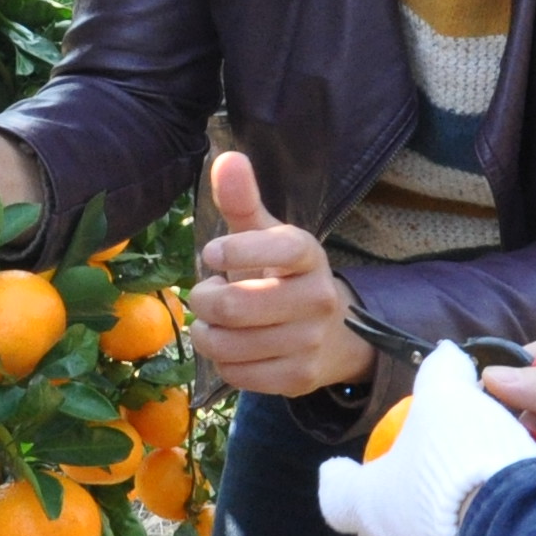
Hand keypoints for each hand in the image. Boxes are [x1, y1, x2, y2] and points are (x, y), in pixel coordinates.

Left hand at [191, 152, 375, 395]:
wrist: (331, 335)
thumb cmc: (282, 276)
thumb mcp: (265, 235)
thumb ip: (243, 200)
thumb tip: (227, 158)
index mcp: (307, 255)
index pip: (281, 249)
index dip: (239, 251)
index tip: (212, 254)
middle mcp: (317, 297)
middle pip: (236, 306)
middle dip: (204, 300)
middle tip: (206, 295)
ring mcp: (311, 341)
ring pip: (230, 345)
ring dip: (208, 334)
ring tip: (217, 323)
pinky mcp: (300, 377)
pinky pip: (237, 374)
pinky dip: (223, 363)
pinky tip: (233, 349)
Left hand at [312, 343, 535, 535]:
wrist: (518, 521)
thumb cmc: (461, 459)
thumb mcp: (448, 401)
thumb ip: (441, 374)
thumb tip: (444, 353)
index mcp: (370, 503)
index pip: (336, 499)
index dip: (337, 482)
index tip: (337, 470)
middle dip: (378, 525)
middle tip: (397, 496)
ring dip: (429, 527)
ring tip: (455, 495)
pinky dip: (468, 535)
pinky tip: (491, 510)